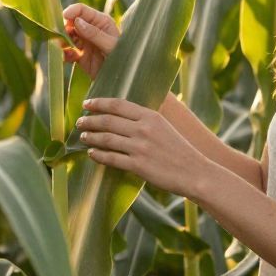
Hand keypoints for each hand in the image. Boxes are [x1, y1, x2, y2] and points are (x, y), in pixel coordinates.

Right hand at [62, 2, 120, 80]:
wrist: (122, 78)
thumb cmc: (123, 57)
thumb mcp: (110, 45)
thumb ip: (94, 33)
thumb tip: (77, 22)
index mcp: (100, 21)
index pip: (82, 10)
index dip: (72, 11)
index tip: (65, 17)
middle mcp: (90, 29)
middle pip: (70, 22)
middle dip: (64, 28)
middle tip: (63, 37)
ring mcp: (84, 42)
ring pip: (66, 37)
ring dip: (62, 41)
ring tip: (63, 48)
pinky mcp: (79, 55)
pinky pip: (67, 52)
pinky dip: (64, 53)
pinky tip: (66, 58)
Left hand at [77, 97, 202, 197]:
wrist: (195, 172)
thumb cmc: (180, 151)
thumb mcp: (165, 127)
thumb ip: (146, 120)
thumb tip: (123, 116)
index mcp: (151, 116)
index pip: (118, 104)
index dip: (99, 103)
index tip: (87, 104)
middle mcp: (143, 129)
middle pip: (108, 121)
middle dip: (90, 120)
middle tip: (80, 122)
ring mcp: (140, 148)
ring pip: (106, 139)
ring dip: (91, 137)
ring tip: (83, 137)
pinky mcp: (138, 166)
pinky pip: (111, 158)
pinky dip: (98, 155)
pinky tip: (92, 154)